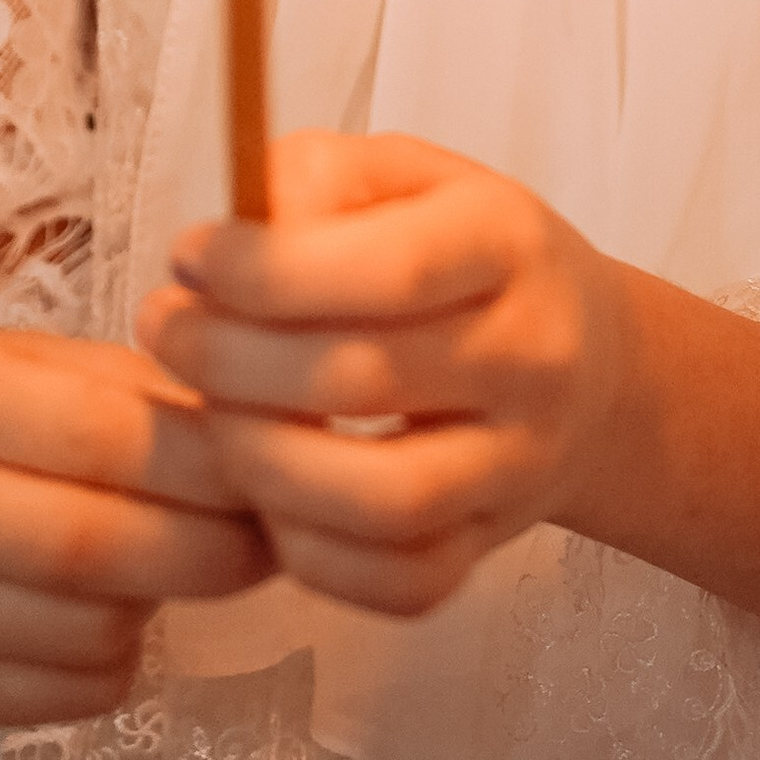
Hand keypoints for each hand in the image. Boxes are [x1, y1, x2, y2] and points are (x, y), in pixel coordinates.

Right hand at [0, 328, 273, 725]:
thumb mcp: (59, 364)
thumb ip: (150, 398)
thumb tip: (258, 450)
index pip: (98, 436)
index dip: (203, 467)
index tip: (268, 476)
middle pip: (87, 547)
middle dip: (205, 551)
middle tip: (266, 543)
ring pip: (81, 632)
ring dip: (160, 605)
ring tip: (179, 566)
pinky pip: (60, 698)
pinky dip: (116, 665)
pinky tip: (117, 615)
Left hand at [135, 133, 632, 618]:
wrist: (593, 361)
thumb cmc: (466, 257)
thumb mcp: (406, 176)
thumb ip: (313, 180)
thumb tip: (224, 246)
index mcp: (508, 242)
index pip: (387, 268)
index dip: (264, 270)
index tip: (190, 257)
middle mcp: (532, 356)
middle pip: (362, 381)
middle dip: (229, 362)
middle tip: (167, 330)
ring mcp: (521, 463)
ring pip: (383, 502)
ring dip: (263, 468)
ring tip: (211, 420)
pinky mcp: (495, 543)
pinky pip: (401, 583)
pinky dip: (313, 556)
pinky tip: (268, 496)